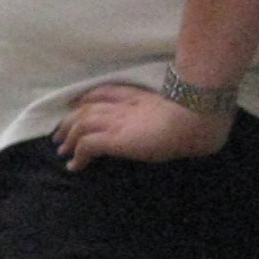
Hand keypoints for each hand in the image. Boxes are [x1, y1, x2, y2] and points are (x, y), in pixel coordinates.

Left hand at [52, 83, 231, 170]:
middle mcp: (124, 106)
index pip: (106, 92)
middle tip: (60, 132)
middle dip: (71, 118)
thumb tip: (193, 126)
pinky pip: (88, 145)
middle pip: (88, 106)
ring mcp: (118, 121)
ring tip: (62, 150)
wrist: (194, 117)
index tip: (78, 106)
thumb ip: (180, 113)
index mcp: (140, 97)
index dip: (89, 99)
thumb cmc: (199, 115)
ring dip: (69, 136)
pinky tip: (74, 166)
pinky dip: (78, 155)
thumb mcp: (186, 111)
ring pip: (81, 123)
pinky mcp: (115, 138)